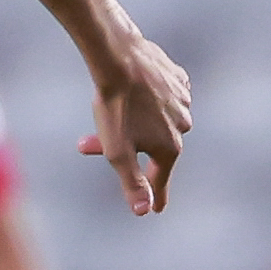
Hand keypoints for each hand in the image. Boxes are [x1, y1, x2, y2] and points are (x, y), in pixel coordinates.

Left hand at [77, 36, 191, 215]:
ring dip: (132, 123)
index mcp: (171, 146)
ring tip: (104, 113)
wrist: (119, 58)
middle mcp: (184, 124)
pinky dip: (147, 102)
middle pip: (151, 146)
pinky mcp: (177, 79)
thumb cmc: (115, 107)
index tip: (157, 210)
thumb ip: (132, 182)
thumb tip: (144, 211)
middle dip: (121, 148)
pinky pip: (164, 97)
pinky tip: (134, 96)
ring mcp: (183, 100)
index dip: (156, 195)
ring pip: (156, 120)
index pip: (161, 177)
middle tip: (86, 145)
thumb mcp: (117, 152)